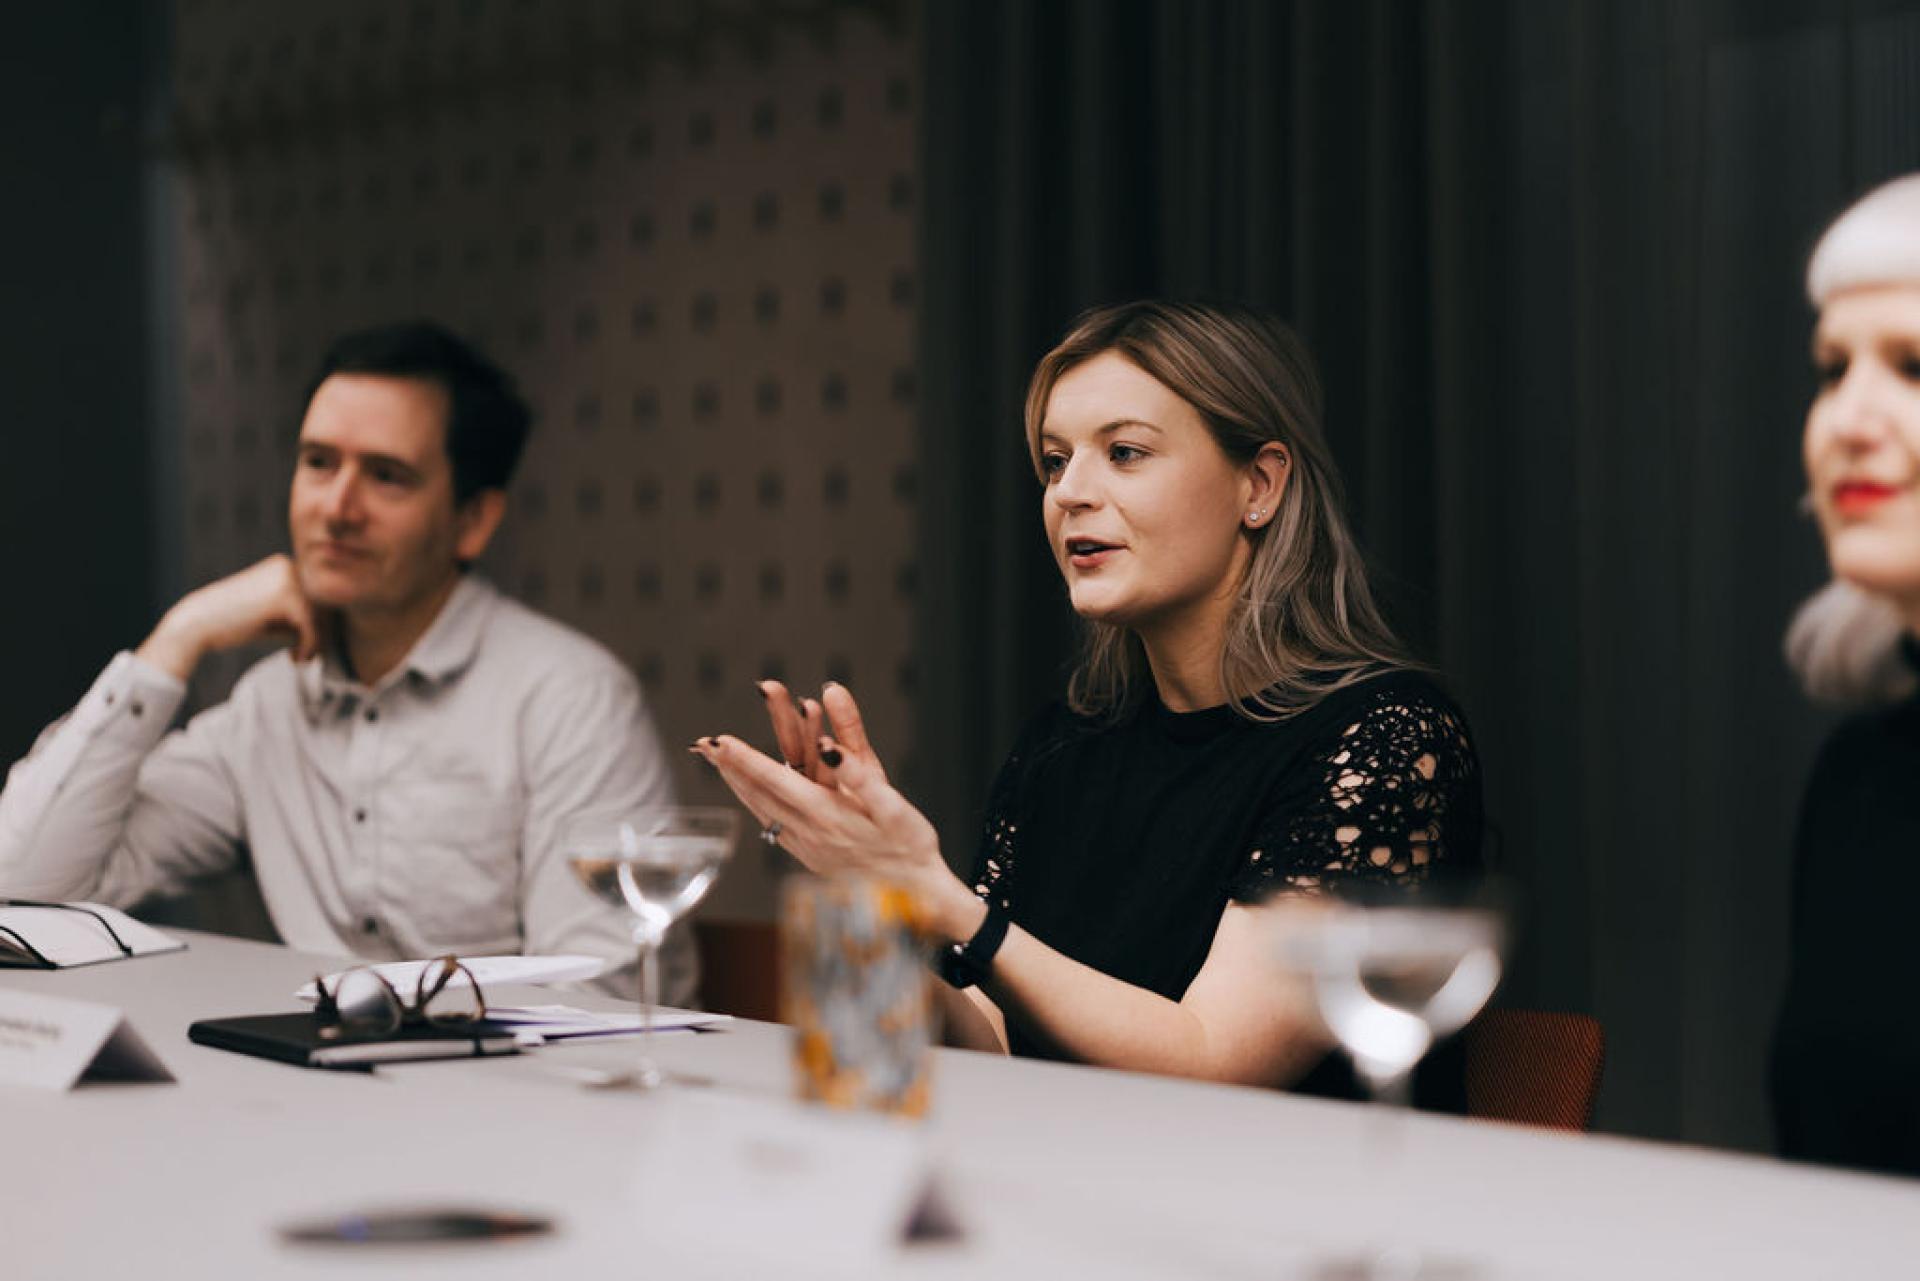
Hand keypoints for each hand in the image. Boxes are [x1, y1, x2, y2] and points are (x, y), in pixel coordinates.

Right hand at [136, 554, 326, 680]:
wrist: (197, 624)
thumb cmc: (236, 623)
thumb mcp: (275, 614)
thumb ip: (304, 614)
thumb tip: (339, 628)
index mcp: (286, 566)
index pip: (320, 597)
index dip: (321, 624)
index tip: (307, 646)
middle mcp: (290, 566)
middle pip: (326, 605)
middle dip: (322, 634)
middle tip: (306, 655)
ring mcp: (288, 578)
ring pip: (323, 616)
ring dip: (317, 643)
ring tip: (300, 657)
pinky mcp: (285, 596)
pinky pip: (313, 626)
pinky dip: (310, 646)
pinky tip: (295, 658)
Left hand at [695, 683, 984, 942]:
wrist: (918, 895)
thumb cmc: (910, 846)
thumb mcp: (892, 804)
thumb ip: (857, 771)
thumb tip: (827, 745)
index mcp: (828, 816)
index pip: (776, 782)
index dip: (745, 759)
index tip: (719, 741)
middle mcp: (811, 833)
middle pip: (759, 796)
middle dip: (730, 768)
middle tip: (703, 745)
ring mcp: (807, 848)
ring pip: (763, 811)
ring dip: (738, 785)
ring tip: (718, 764)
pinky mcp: (811, 858)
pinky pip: (773, 826)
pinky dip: (756, 805)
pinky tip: (751, 798)